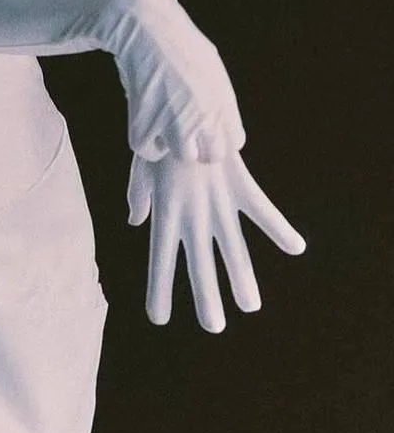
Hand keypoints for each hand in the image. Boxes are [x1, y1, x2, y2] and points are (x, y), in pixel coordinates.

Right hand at [107, 0, 245, 162]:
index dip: (217, 138)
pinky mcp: (145, 126)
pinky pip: (147, 149)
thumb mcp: (211, 67)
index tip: (204, 128)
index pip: (233, 142)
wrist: (144, 25)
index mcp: (223, 102)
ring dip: (170, 144)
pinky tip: (141, 117)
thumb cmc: (176, 39)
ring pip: (180, 156)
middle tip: (181, 130)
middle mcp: (204, 118)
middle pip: (210, 156)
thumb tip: (216, 122)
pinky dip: (143, 138)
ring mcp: (175, 124)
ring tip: (160, 122)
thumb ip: (217, 98)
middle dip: (197, 147)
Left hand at [126, 150, 306, 332]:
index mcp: (165, 212)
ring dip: (241, 277)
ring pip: (232, 247)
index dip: (159, 289)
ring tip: (250, 306)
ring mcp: (217, 200)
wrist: (179, 105)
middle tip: (213, 327)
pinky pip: (262, 210)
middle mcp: (191, 213)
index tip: (158, 318)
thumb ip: (139, 198)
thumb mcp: (141, 169)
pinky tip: (297, 247)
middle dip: (205, 297)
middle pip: (199, 263)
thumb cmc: (159, 138)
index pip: (160, 259)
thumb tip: (136, 223)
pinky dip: (278, 228)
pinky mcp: (238, 183)